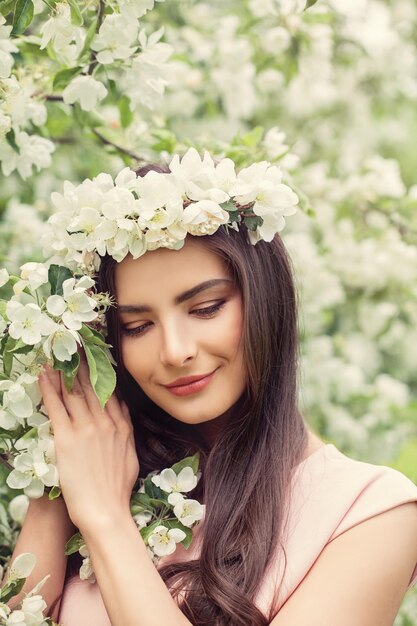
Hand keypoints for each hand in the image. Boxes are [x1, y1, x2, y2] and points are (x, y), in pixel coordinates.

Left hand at [38, 351, 139, 532]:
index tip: (92, 357)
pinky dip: (48, 388)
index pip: (109, 391)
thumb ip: (126, 430)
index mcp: (121, 425)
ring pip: (73, 392)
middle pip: (91, 386)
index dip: (99, 371)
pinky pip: (56, 406)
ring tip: (57, 354)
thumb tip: (122, 410)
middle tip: (73, 346)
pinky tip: (43, 374)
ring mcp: (86, 429)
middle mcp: (105, 422)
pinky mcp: (67, 438)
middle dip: (81, 364)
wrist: (105, 511)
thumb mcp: (130, 455)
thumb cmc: (117, 489)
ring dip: (63, 371)